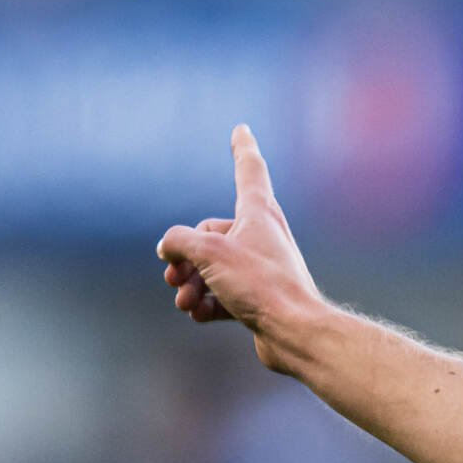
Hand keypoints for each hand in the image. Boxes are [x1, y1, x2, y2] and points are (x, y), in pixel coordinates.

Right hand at [157, 125, 324, 369]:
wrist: (295, 333)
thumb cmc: (260, 285)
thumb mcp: (208, 253)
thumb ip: (178, 241)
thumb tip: (167, 248)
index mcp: (259, 213)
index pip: (248, 169)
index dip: (241, 148)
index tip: (242, 129)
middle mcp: (262, 236)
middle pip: (210, 234)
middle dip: (184, 256)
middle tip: (173, 276)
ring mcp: (260, 269)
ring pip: (212, 268)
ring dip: (191, 284)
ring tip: (185, 300)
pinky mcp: (259, 299)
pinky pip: (222, 294)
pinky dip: (206, 303)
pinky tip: (199, 314)